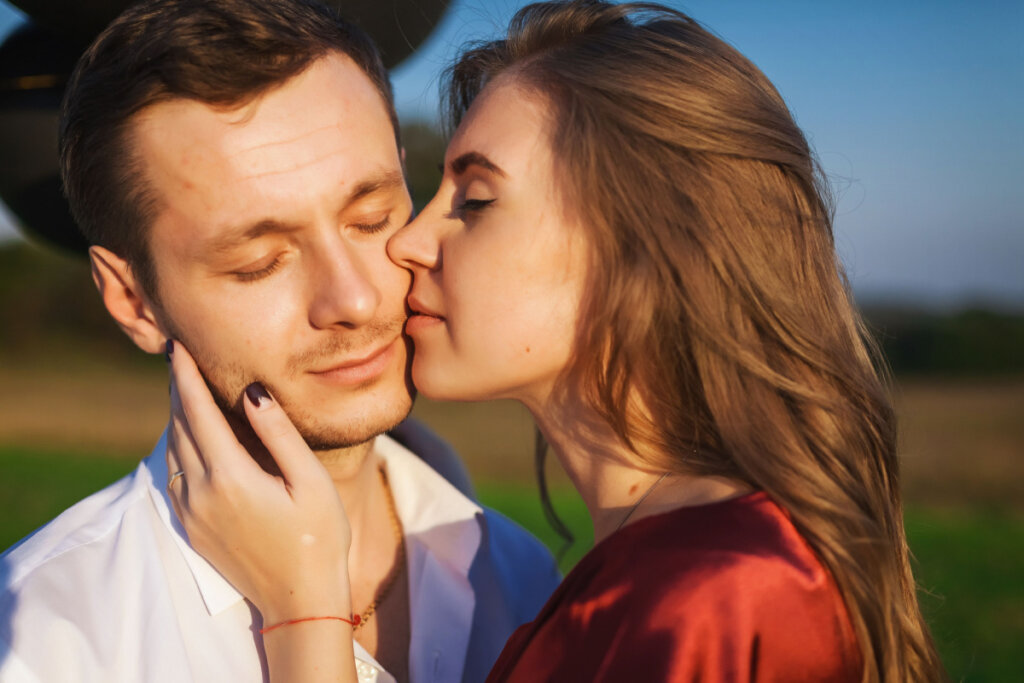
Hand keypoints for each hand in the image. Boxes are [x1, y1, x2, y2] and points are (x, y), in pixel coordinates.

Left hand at [165, 340, 352, 624]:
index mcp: (229, 476)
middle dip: (177, 389)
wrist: (301, 600)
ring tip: (185, 390)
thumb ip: (278, 432)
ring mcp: (193, 513)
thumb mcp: (309, 479)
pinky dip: (180, 446)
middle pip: (178, 427)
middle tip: (179, 358)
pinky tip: (193, 437)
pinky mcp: (193, 528)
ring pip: (173, 451)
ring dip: (177, 417)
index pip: (197, 411)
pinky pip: (176, 475)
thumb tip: (251, 391)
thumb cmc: (319, 536)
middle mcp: (201, 492)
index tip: (178, 346)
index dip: (185, 375)